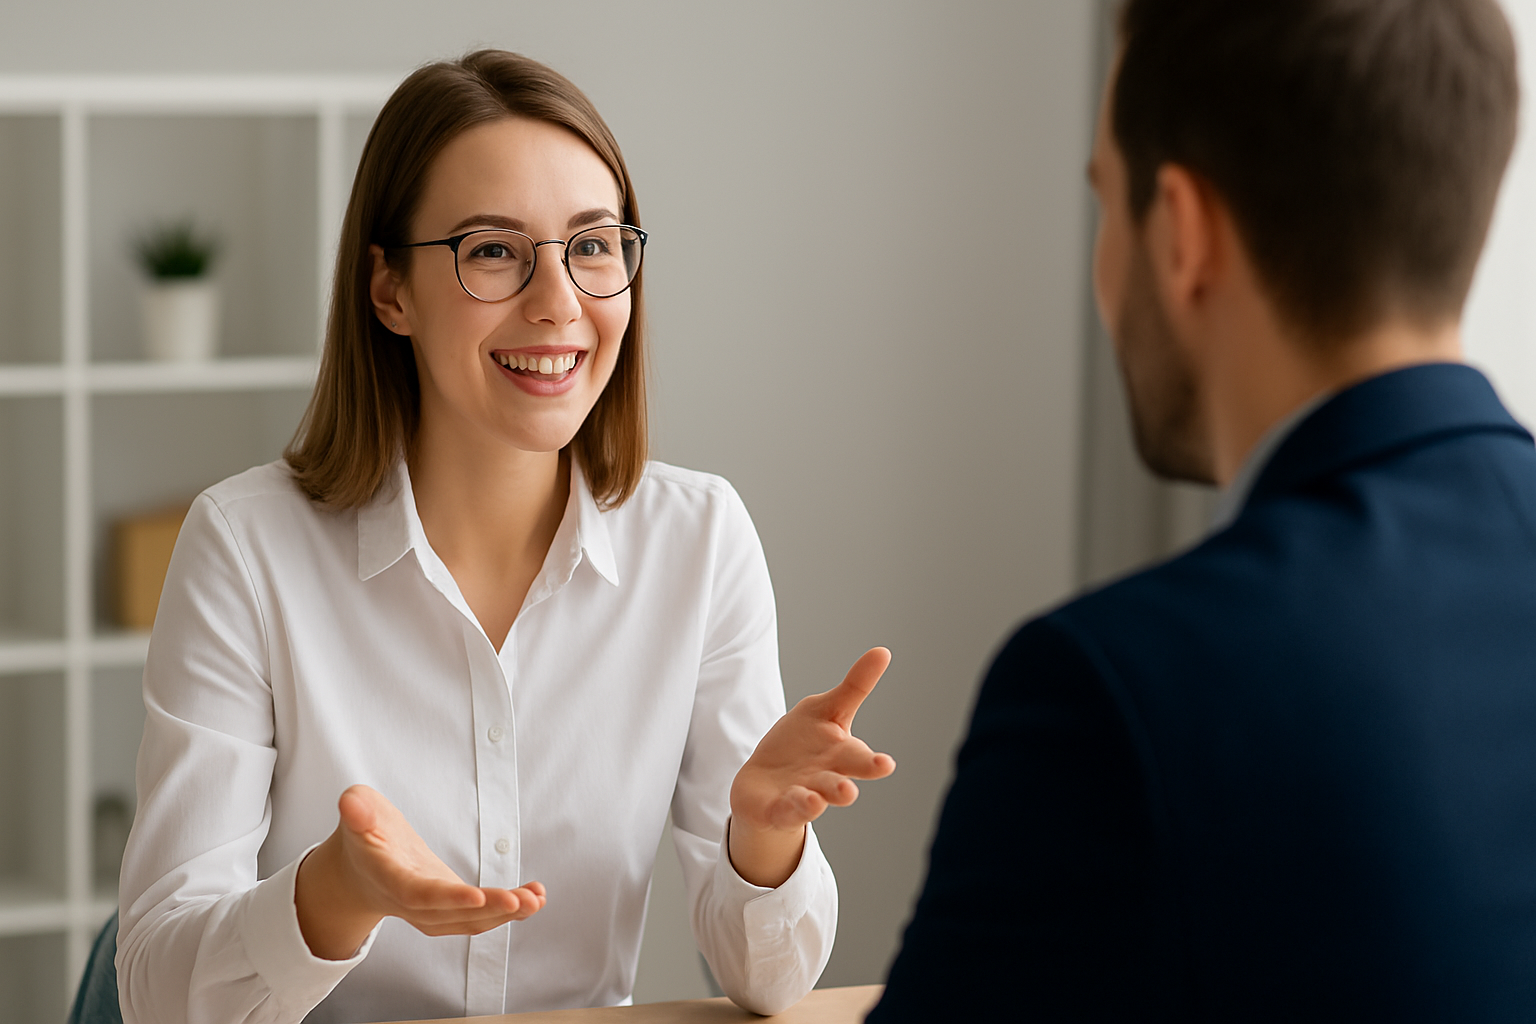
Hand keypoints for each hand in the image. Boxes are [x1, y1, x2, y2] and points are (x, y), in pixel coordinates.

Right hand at [295, 785, 545, 959]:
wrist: (358, 871)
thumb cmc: (362, 832)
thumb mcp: (357, 811)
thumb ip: (356, 810)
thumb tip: (350, 803)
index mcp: (388, 878)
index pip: (417, 893)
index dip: (446, 898)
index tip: (476, 896)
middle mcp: (411, 901)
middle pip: (450, 914)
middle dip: (487, 909)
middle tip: (521, 901)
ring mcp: (432, 910)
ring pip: (469, 921)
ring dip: (505, 914)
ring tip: (536, 900)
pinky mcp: (450, 908)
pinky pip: (479, 917)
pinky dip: (508, 911)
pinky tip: (534, 898)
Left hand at [728, 647, 895, 886]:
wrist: (765, 782)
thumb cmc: (804, 744)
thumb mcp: (827, 709)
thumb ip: (855, 687)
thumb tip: (883, 651)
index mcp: (841, 755)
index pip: (860, 759)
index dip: (873, 764)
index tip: (886, 764)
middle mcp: (825, 779)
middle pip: (839, 783)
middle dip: (845, 787)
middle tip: (851, 790)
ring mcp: (802, 795)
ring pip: (814, 799)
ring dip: (820, 798)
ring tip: (827, 797)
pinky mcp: (778, 808)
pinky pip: (787, 809)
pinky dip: (794, 807)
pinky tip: (800, 801)